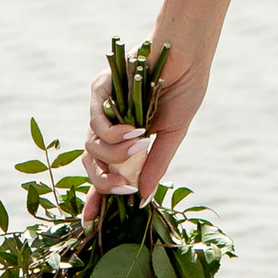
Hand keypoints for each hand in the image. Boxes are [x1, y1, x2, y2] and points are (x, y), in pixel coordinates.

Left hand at [83, 49, 208, 219]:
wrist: (187, 54)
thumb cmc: (184, 89)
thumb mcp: (172, 134)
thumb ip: (155, 165)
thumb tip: (143, 200)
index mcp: (127, 139)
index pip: (105, 171)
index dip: (96, 197)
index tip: (91, 222)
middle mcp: (110, 125)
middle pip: (91, 164)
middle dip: (104, 183)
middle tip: (124, 189)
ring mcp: (103, 109)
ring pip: (91, 147)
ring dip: (115, 155)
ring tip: (141, 146)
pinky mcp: (100, 90)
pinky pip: (95, 124)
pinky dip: (113, 134)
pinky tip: (135, 131)